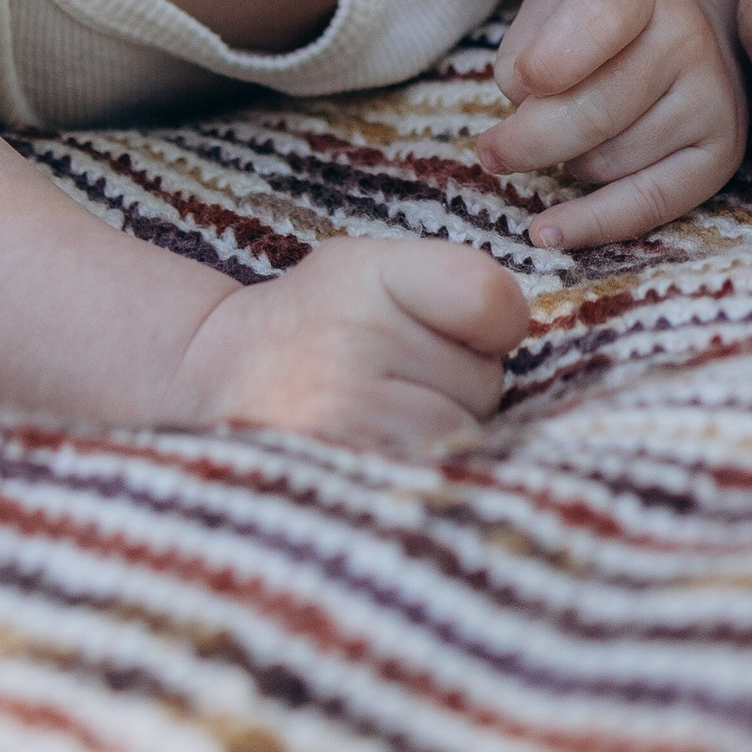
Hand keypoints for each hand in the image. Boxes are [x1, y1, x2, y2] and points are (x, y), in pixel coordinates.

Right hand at [169, 238, 526, 456]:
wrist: (219, 380)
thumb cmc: (319, 322)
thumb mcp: (369, 268)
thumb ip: (452, 286)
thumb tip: (532, 341)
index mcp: (365, 273)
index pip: (490, 299)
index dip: (489, 323)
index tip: (459, 328)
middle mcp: (352, 340)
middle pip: (485, 381)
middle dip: (456, 386)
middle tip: (389, 378)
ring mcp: (347, 417)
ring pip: (465, 437)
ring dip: (441, 437)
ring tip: (378, 418)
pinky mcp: (346, 481)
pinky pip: (437, 483)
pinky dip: (426, 478)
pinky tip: (380, 454)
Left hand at [476, 0, 747, 246]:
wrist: (680, 23)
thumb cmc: (594, 21)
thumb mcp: (552, 4)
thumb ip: (527, 47)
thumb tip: (524, 112)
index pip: (601, 16)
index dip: (554, 56)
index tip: (521, 82)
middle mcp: (688, 39)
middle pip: (597, 109)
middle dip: (529, 139)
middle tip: (490, 151)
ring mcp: (712, 101)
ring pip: (609, 161)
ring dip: (564, 162)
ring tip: (563, 138)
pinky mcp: (719, 157)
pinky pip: (646, 205)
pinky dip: (591, 224)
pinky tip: (548, 231)